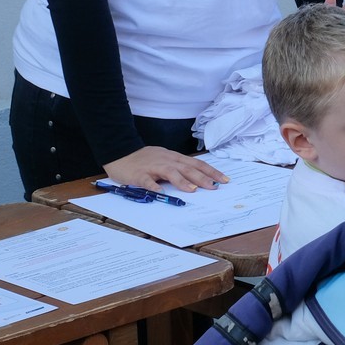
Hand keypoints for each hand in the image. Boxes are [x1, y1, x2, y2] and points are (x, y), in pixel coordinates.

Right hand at [104, 146, 226, 192]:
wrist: (120, 152)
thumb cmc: (145, 159)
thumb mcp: (165, 160)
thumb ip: (178, 169)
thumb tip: (196, 180)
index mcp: (174, 158)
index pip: (197, 164)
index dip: (211, 171)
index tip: (224, 179)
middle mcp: (167, 160)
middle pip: (187, 168)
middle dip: (202, 177)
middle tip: (215, 186)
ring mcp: (153, 167)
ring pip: (170, 172)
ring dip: (182, 181)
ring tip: (192, 189)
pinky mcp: (139, 174)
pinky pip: (147, 180)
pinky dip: (153, 186)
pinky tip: (160, 192)